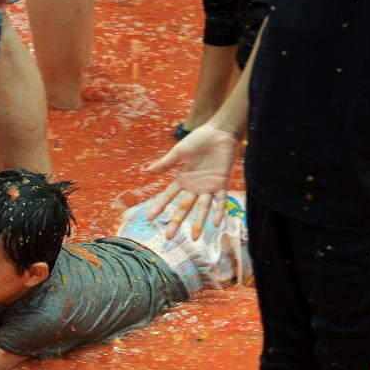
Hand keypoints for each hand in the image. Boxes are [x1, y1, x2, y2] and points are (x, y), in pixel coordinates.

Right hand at [145, 124, 239, 239]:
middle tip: (168, 238)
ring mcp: (208, 187)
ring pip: (202, 208)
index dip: (159, 207)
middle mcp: (194, 187)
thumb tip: (147, 171)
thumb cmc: (199, 139)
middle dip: (176, 222)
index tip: (149, 218)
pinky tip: (216, 224)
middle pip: (184, 207)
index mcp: (183, 179)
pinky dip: (219, 211)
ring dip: (199, 223)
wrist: (219, 131)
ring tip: (195, 238)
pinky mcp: (221, 183)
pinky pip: (220, 200)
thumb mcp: (179, 152)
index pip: (168, 196)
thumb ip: (165, 163)